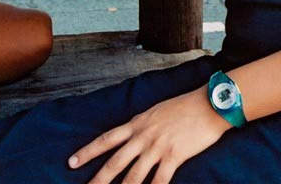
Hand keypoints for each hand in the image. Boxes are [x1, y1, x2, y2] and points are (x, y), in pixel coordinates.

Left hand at [69, 90, 230, 183]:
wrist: (209, 104)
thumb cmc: (184, 106)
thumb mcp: (156, 111)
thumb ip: (141, 125)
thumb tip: (130, 133)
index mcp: (137, 124)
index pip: (106, 140)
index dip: (87, 152)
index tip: (71, 162)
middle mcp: (143, 136)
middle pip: (115, 162)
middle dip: (98, 180)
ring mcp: (158, 147)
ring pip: (134, 176)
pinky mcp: (174, 156)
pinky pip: (160, 180)